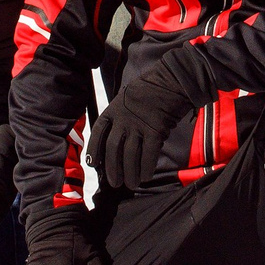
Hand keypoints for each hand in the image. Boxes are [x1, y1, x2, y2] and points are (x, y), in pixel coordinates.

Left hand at [84, 44, 212, 194]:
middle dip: (112, 169)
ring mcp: (139, 125)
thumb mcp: (126, 98)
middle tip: (115, 182)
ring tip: (131, 184)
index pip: (98, 132)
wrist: (171, 81)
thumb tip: (117, 139)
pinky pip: (149, 154)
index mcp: (113, 109)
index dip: (94, 150)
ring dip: (130, 173)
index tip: (93, 164)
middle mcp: (123, 119)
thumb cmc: (150, 90)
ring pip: (130, 155)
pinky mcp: (156, 130)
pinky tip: (146, 176)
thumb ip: (119, 117)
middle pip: (113, 149)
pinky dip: (146, 168)